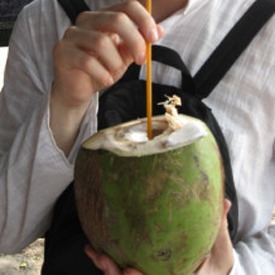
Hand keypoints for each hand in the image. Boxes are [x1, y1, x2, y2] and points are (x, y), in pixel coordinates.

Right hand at [50, 1, 162, 153]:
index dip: (144, 20)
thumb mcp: (123, 57)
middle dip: (135, 41)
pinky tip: (106, 81)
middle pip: (116, 20)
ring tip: (114, 74)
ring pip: (101, 42)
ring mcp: (72, 35)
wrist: (79, 89)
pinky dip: (101, 73)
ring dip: (115, 62)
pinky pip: (87, 61)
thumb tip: (160, 30)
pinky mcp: (62, 52)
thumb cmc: (101, 70)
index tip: (155, 38)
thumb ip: (138, 44)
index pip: (127, 6)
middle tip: (141, 60)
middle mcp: (86, 21)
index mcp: (103, 18)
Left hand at [85, 199, 232, 274]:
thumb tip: (224, 201)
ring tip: (92, 251)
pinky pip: (119, 270)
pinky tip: (94, 249)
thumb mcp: (221, 248)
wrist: (211, 272)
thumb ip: (219, 227)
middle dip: (114, 273)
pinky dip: (106, 262)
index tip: (129, 270)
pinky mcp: (141, 269)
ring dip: (106, 267)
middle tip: (101, 258)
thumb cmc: (216, 262)